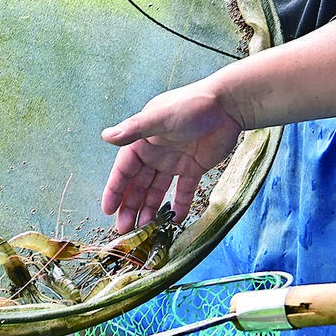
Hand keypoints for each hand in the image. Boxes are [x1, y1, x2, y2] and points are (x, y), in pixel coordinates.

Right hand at [100, 82, 242, 231]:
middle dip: (131, 207)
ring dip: (150, 209)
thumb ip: (134, 129)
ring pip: (157, 190)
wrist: (228, 104)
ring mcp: (174, 161)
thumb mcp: (160, 117)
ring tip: (146, 231)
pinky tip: (174, 221)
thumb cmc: (191, 106)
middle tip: (126, 231)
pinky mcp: (194, 167)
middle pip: (139, 185)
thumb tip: (106, 137)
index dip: (115, 190)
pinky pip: (184, 191)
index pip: (124, 170)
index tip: (108, 210)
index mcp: (143, 141)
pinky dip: (179, 206)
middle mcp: (156, 153)